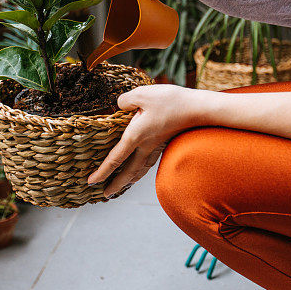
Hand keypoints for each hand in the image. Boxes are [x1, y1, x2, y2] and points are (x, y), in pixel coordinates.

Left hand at [87, 84, 208, 197]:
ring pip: (140, 169)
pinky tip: (141, 167)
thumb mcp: (143, 94)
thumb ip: (125, 100)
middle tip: (105, 195)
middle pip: (128, 172)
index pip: (115, 159)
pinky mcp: (165, 142)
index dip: (102, 172)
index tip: (91, 182)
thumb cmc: (171, 101)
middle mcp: (146, 145)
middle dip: (116, 185)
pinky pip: (149, 161)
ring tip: (122, 186)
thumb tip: (120, 106)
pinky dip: (141, 169)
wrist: (200, 109)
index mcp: (136, 136)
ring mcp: (157, 146)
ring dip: (129, 180)